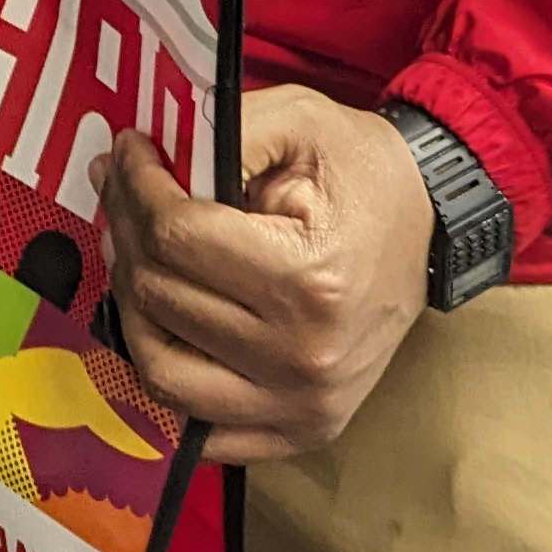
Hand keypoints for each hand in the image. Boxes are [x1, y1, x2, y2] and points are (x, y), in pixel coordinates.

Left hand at [99, 86, 434, 464]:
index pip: (176, 237)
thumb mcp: (299, 121)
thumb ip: (218, 131)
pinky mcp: (301, 430)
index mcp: (310, 279)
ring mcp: (302, 405)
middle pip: (161, 296)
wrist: (430, 224)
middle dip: (125, 231)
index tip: (128, 153)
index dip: (136, 186)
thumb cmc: (363, 173)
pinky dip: (163, 380)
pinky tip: (158, 323)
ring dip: (130, 306)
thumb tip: (143, 155)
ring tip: (134, 254)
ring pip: (161, 370)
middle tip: (121, 191)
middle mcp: (305, 357)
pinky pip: (199, 428)